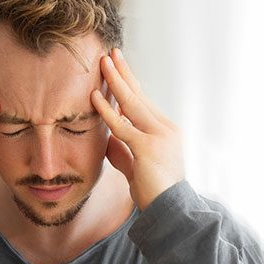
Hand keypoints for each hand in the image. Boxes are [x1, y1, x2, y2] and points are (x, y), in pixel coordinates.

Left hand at [91, 48, 184, 210]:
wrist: (169, 211)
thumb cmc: (154, 193)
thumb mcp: (135, 168)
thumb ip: (123, 152)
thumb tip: (108, 140)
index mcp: (164, 131)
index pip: (143, 102)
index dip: (129, 84)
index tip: (117, 67)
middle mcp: (165, 128)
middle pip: (139, 95)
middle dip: (123, 73)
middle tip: (111, 53)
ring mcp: (158, 136)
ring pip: (132, 103)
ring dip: (116, 81)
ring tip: (103, 63)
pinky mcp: (148, 147)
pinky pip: (122, 125)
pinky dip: (107, 110)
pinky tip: (95, 96)